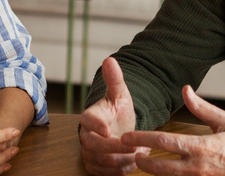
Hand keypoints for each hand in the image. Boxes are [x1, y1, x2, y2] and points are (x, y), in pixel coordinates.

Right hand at [79, 57, 148, 174]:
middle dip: (116, 148)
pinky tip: (133, 162)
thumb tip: (110, 60)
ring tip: (140, 153)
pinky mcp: (95, 166)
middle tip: (137, 146)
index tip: (109, 131)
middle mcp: (85, 135)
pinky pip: (105, 173)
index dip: (96, 126)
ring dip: (122, 159)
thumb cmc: (118, 110)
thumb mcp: (120, 94)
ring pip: (101, 161)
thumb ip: (115, 79)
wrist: (120, 128)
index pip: (86, 121)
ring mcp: (88, 152)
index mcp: (89, 116)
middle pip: (93, 146)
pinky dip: (120, 170)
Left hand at [120, 85, 224, 175]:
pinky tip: (160, 172)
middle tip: (130, 153)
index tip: (127, 136)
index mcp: (201, 146)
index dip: (142, 139)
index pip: (164, 142)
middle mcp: (196, 166)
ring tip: (141, 162)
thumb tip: (185, 90)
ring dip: (151, 172)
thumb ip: (202, 107)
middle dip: (141, 161)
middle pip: (159, 166)